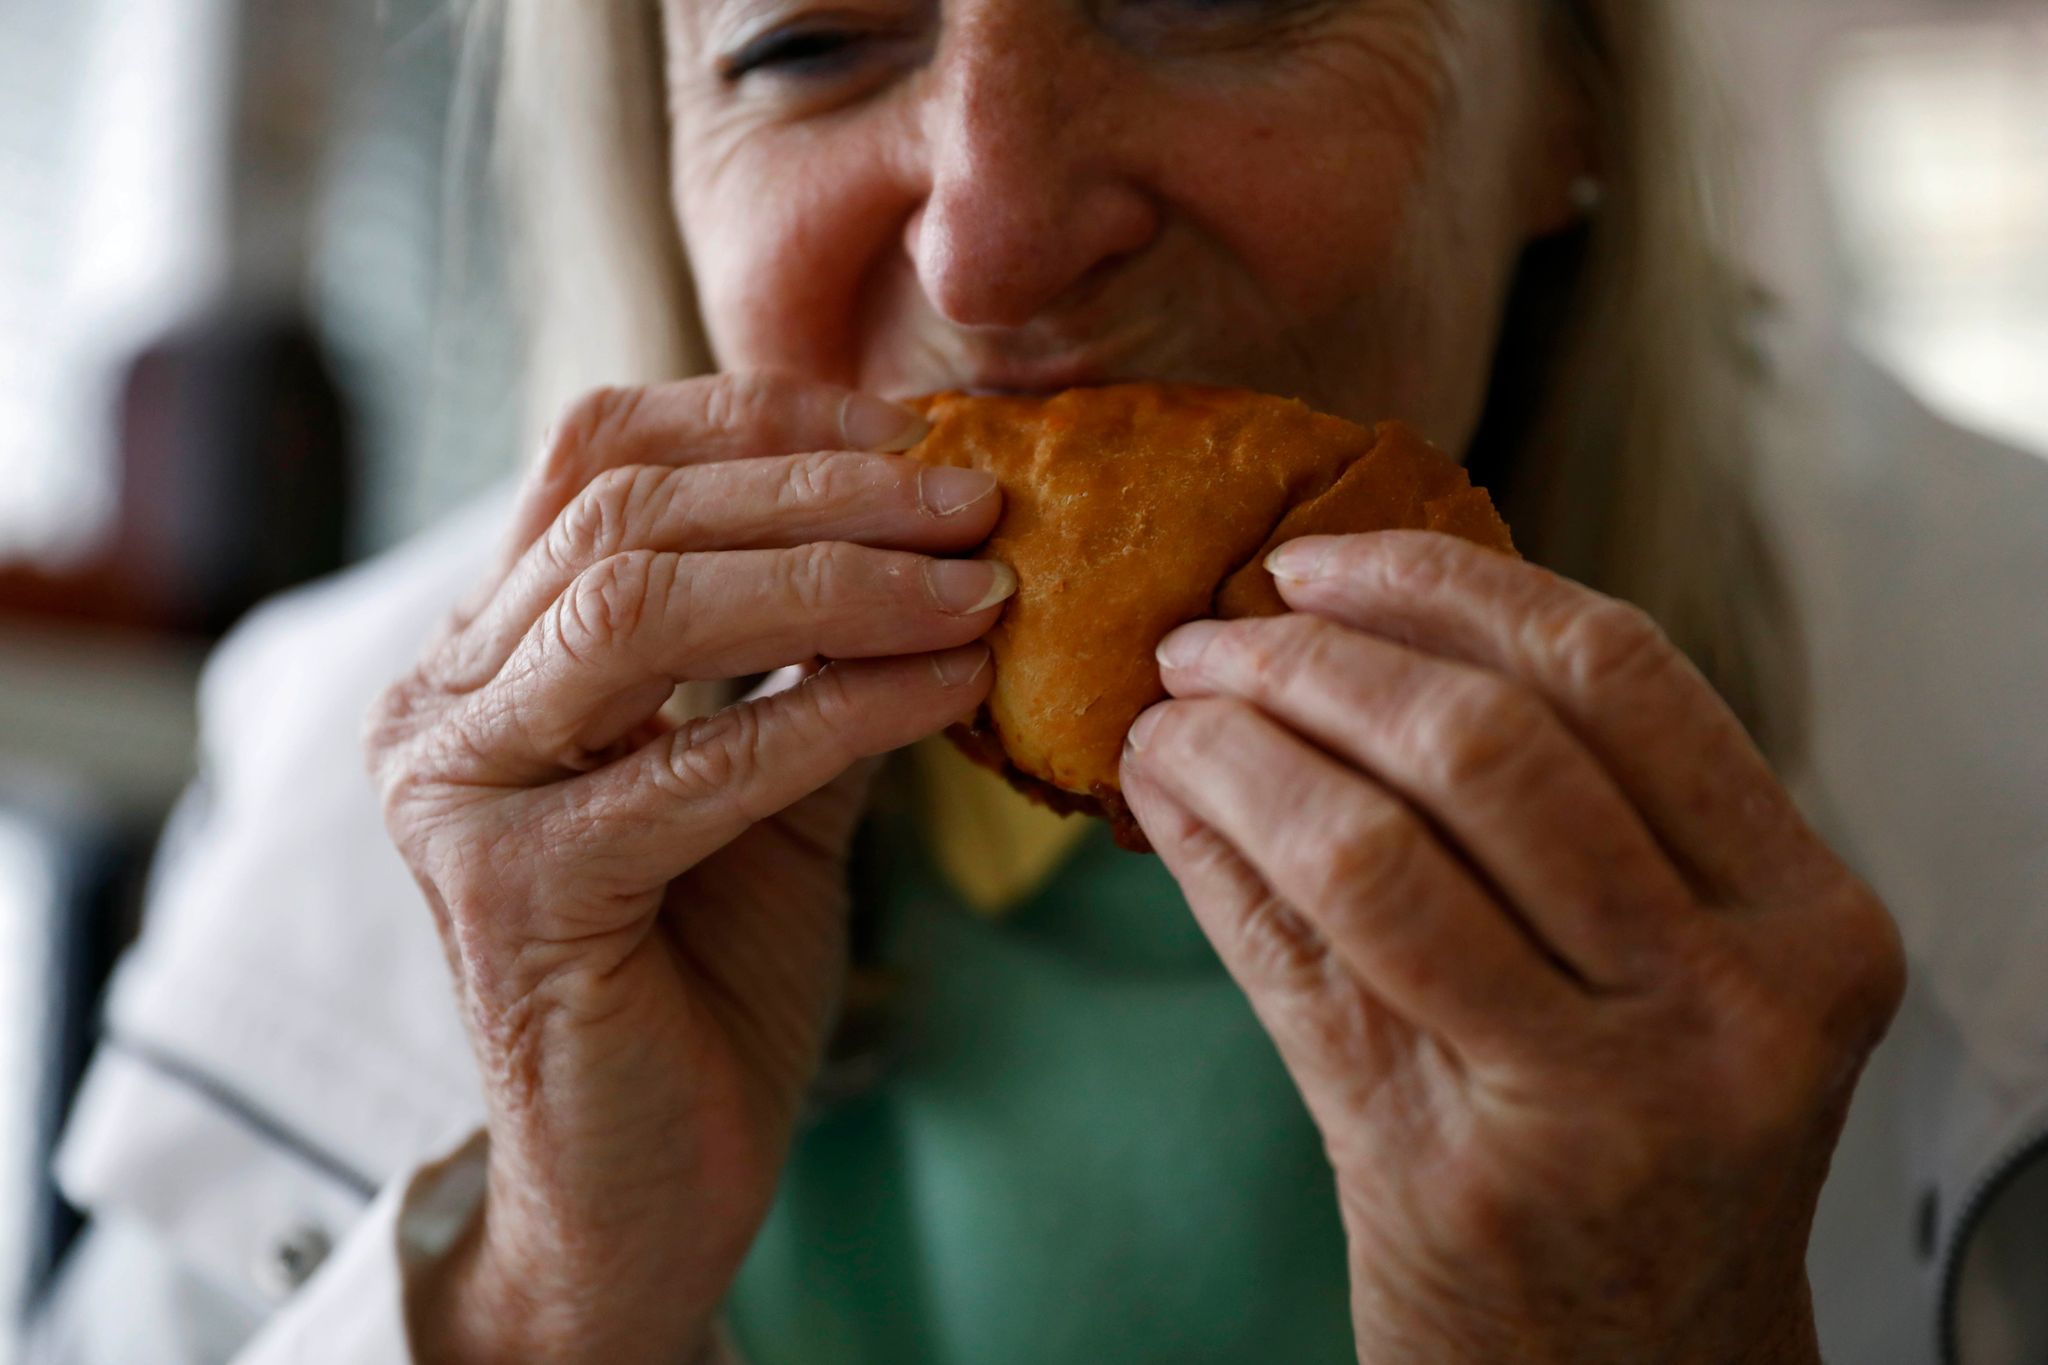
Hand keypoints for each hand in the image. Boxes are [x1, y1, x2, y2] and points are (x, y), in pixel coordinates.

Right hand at [367, 372, 1010, 1362]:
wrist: (654, 1184)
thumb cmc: (710, 976)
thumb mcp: (771, 781)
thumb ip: (812, 660)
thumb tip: (942, 534)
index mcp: (489, 652)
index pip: (602, 459)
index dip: (763, 422)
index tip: (919, 434)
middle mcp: (441, 702)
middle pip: (626, 514)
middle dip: (823, 492)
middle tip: (979, 504)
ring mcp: (458, 791)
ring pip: (640, 606)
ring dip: (837, 579)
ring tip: (979, 587)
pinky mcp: (509, 889)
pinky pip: (699, 759)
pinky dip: (842, 709)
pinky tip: (955, 688)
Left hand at [1119, 531, 1903, 1364]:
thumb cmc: (1643, 1148)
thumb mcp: (1679, 978)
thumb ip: (1572, 815)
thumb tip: (1344, 621)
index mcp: (1804, 922)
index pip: (1614, 673)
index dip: (1439, 584)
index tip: (1319, 558)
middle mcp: (1725, 1006)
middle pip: (1482, 742)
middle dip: (1311, 661)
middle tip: (1214, 637)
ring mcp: (1594, 1101)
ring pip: (1367, 841)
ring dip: (1236, 750)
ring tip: (1172, 714)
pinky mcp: (1450, 1174)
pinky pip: (1288, 957)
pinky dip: (1206, 851)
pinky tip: (1162, 799)